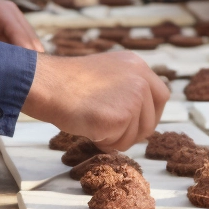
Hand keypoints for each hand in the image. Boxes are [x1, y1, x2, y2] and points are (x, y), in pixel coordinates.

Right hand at [23, 51, 169, 150]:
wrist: (47, 84)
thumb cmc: (67, 82)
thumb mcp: (107, 73)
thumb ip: (126, 86)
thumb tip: (139, 114)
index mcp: (138, 65)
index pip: (162, 96)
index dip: (150, 115)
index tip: (136, 124)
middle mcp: (141, 79)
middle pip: (152, 121)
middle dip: (134, 133)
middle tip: (112, 133)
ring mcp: (133, 98)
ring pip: (136, 135)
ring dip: (115, 138)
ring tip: (93, 124)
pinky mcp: (120, 117)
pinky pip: (118, 143)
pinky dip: (103, 142)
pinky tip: (88, 127)